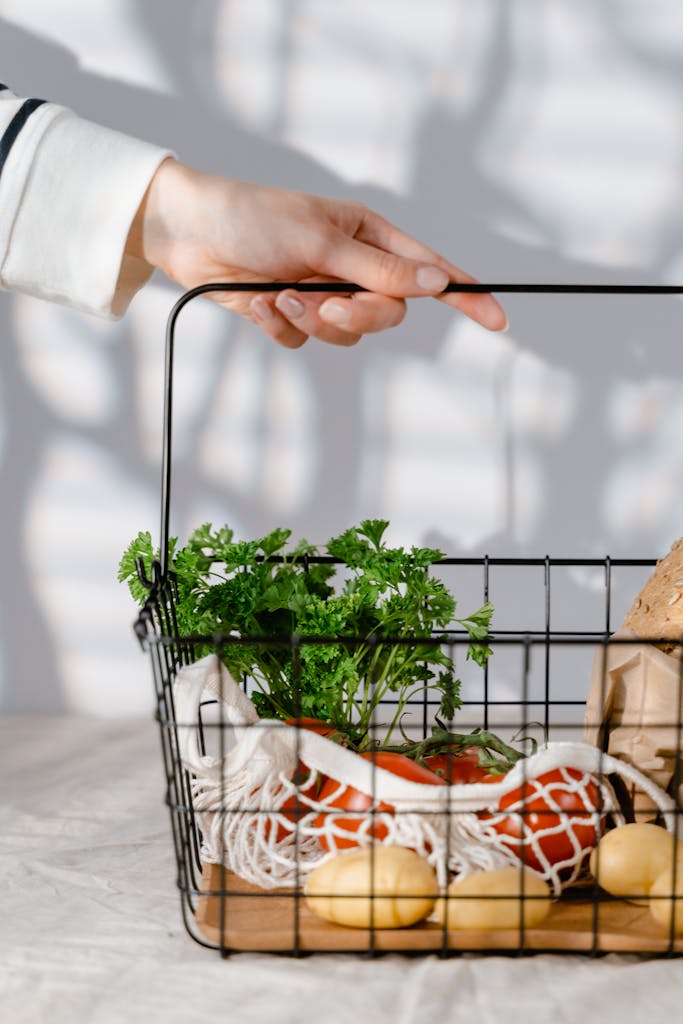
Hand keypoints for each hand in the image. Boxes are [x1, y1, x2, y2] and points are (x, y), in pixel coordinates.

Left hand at [127, 158, 506, 347]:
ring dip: (314, 321)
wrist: (189, 233)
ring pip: (347, 335)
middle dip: (357, 316)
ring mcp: (322, 294)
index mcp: (369, 237)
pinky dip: (283, 327)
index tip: (498, 316)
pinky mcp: (291, 315)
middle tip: (323, 304)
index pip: (428, 270)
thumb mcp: (322, 239)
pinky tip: (259, 302)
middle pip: (387, 315)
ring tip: (281, 295)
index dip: (465, 294)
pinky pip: (305, 342)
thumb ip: (379, 268)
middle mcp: (351, 268)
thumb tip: (434, 281)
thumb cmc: (254, 216)